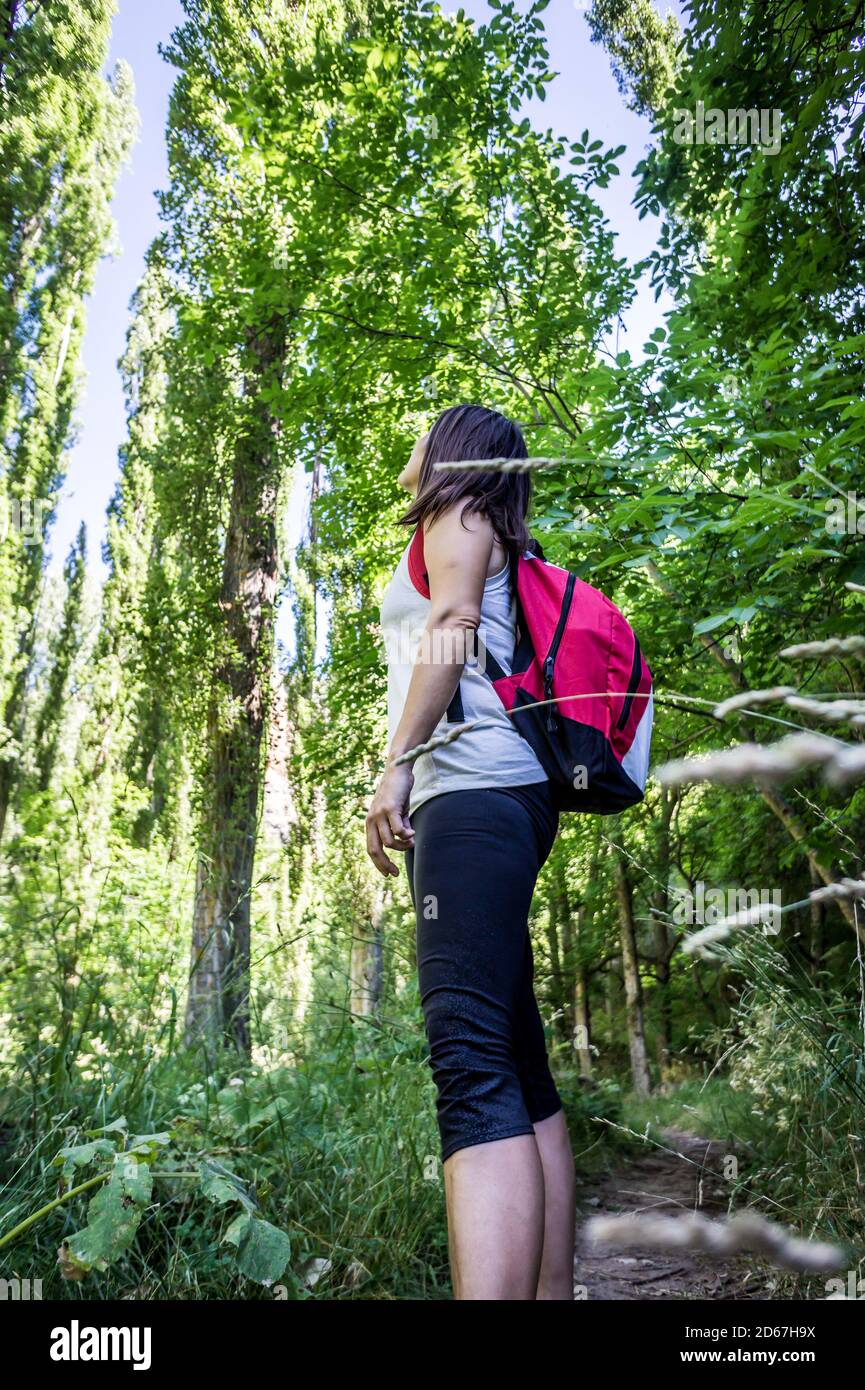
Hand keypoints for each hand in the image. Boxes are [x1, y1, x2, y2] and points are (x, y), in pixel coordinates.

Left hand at [365, 761, 414, 876]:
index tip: (389, 873)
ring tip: (412, 841)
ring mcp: (379, 814)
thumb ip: (398, 827)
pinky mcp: (390, 808)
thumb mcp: (396, 813)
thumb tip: (406, 841)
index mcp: (371, 823)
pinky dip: (406, 836)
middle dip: (384, 864)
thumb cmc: (398, 793)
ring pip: (389, 842)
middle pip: (375, 850)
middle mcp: (371, 820)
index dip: (379, 863)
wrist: (398, 770)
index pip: (371, 849)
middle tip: (395, 873)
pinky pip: (397, 830)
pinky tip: (413, 833)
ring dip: (402, 846)